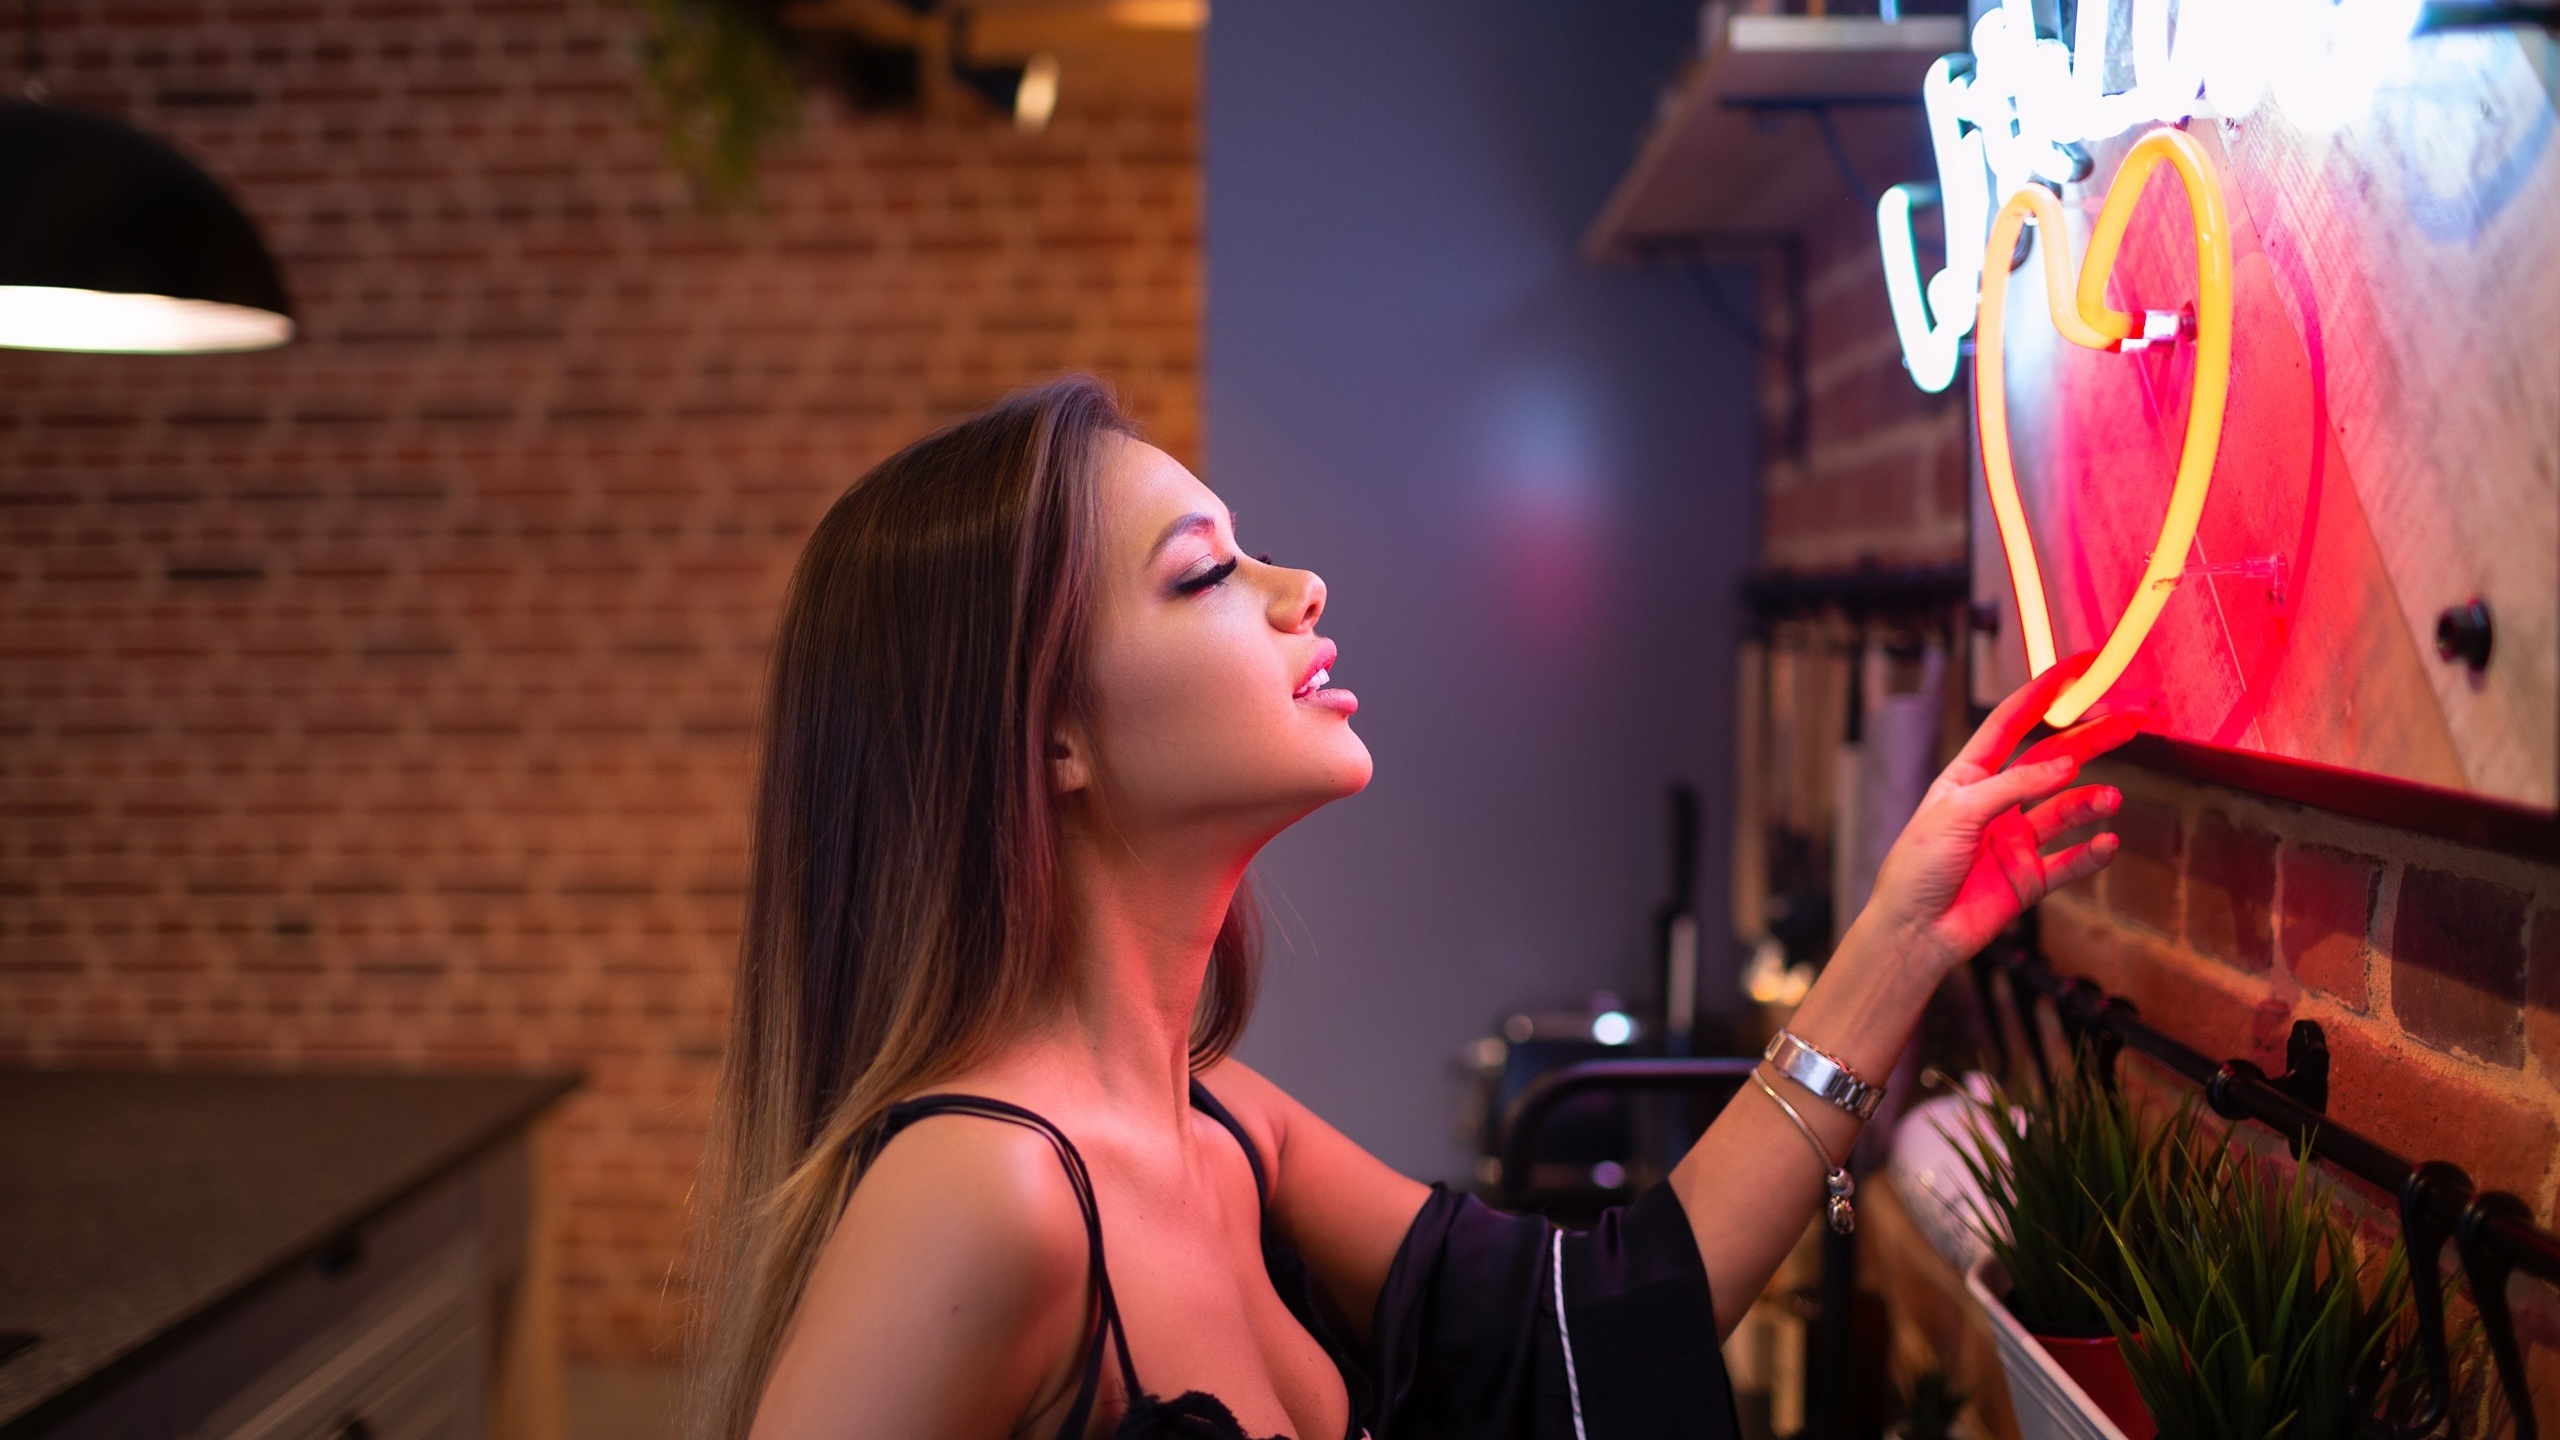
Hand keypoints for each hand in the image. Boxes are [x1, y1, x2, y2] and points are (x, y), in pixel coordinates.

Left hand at [1860, 654, 2141, 976]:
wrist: (1913, 932)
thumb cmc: (1918, 867)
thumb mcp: (1959, 813)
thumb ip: (2014, 786)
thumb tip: (2068, 764)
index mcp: (1969, 776)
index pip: (2013, 722)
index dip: (2046, 691)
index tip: (2081, 666)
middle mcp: (1997, 803)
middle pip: (2054, 761)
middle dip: (2093, 739)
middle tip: (2133, 721)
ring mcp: (2016, 841)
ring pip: (2066, 810)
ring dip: (2091, 801)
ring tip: (2111, 798)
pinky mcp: (2030, 879)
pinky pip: (2071, 861)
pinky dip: (2092, 853)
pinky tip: (2107, 842)